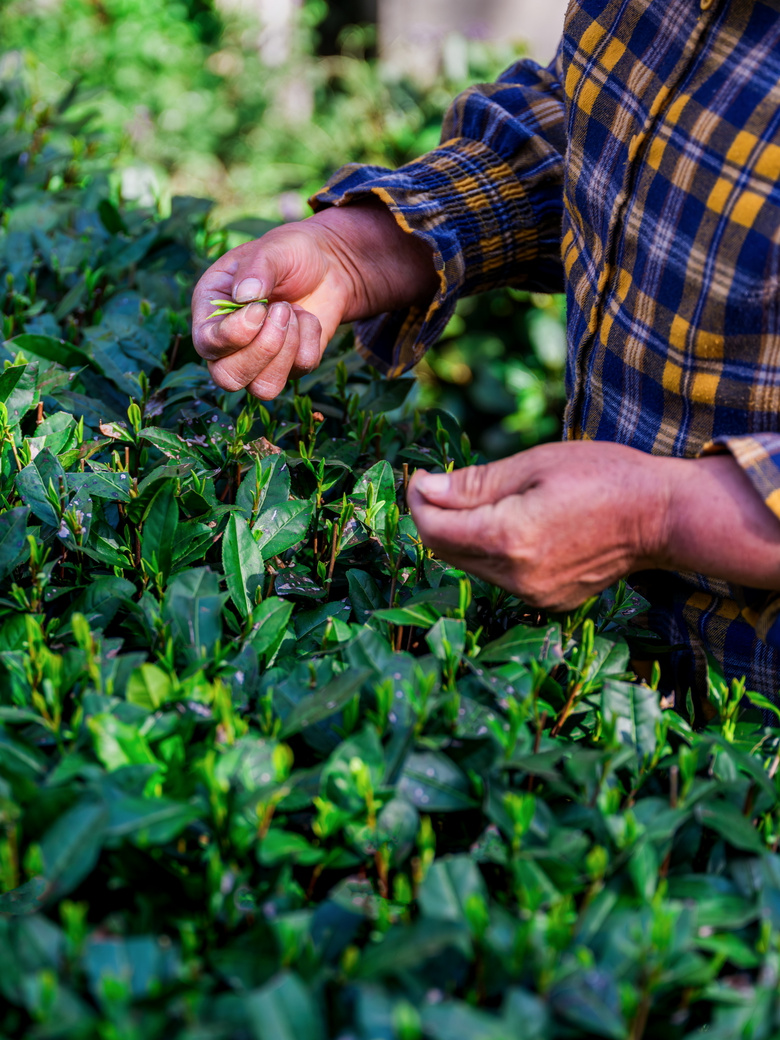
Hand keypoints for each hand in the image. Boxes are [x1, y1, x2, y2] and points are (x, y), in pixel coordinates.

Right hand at [191, 200, 436, 398]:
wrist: (329, 264)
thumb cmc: (290, 253)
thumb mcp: (272, 249)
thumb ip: (257, 269)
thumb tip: (246, 296)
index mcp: (211, 311)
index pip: (206, 344)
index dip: (234, 335)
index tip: (260, 308)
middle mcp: (230, 342)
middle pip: (229, 378)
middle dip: (262, 350)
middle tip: (283, 310)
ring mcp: (260, 359)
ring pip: (263, 388)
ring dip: (286, 351)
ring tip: (294, 313)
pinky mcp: (291, 367)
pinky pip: (299, 371)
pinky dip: (310, 341)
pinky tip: (307, 318)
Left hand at [407, 441, 671, 611]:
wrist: (662, 517)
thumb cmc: (604, 477)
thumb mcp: (535, 465)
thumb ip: (474, 483)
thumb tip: (426, 489)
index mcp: (509, 538)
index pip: (435, 530)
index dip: (418, 502)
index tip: (420, 477)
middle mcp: (516, 576)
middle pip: (447, 552)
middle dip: (434, 517)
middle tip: (440, 484)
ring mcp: (533, 594)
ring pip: (471, 566)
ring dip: (462, 535)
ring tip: (481, 499)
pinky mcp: (548, 600)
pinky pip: (499, 576)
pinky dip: (490, 550)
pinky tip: (510, 523)